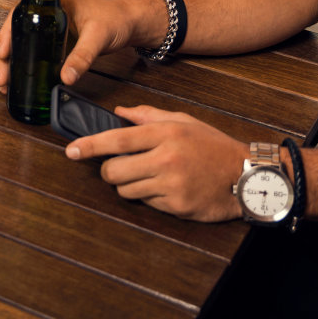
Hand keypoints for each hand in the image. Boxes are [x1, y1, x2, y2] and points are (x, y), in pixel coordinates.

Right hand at [0, 0, 139, 91]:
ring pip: (22, 44)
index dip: (6, 34)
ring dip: (11, 63)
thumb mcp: (98, 37)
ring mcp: (49, 28)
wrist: (131, 23)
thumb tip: (65, 77)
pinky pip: (34, 52)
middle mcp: (46, 13)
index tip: (2, 53)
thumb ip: (82, 57)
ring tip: (4, 84)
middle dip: (4, 56)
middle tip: (1, 77)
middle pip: (15, 32)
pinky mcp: (56, 42)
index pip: (19, 14)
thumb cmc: (116, 19)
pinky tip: (20, 80)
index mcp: (51, 2)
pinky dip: (24, 65)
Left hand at [64, 106, 246, 222]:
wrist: (246, 175)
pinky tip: (167, 188)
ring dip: (129, 186)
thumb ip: (148, 115)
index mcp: (165, 134)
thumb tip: (118, 112)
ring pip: (126, 191)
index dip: (90, 146)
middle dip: (109, 171)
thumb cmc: (212, 146)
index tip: (71, 150)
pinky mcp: (177, 206)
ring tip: (148, 177)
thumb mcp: (183, 121)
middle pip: (113, 171)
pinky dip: (150, 197)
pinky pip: (147, 204)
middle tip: (119, 167)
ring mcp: (171, 185)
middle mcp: (165, 159)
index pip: (117, 139)